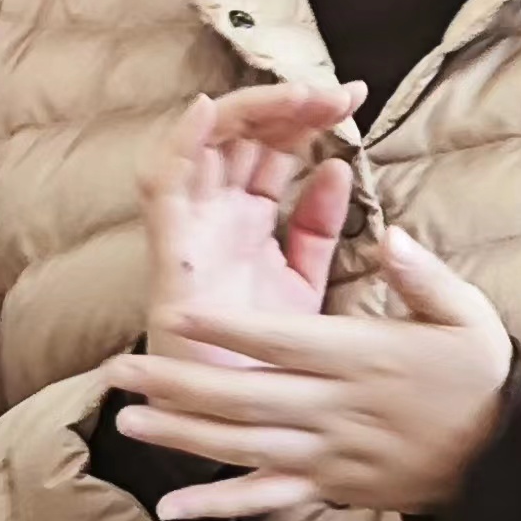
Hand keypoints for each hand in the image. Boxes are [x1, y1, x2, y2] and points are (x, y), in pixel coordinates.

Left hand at [99, 228, 513, 520]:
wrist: (501, 458)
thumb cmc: (478, 377)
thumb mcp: (467, 315)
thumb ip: (424, 277)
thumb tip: (392, 235)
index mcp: (363, 358)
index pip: (283, 341)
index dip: (229, 329)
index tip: (179, 313)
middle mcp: (337, 408)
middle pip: (246, 396)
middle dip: (179, 382)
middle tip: (120, 371)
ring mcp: (329, 454)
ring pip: (245, 445)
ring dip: (184, 435)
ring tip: (130, 421)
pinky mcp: (330, 487)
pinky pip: (267, 498)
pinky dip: (219, 505)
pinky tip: (172, 506)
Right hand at [138, 81, 363, 369]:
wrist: (238, 427)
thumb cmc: (266, 363)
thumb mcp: (306, 286)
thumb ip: (319, 229)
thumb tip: (339, 171)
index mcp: (250, 223)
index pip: (275, 149)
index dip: (309, 116)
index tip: (357, 98)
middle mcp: (217, 218)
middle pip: (244, 137)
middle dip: (288, 104)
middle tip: (341, 92)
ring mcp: (191, 231)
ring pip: (207, 145)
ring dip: (248, 110)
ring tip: (298, 94)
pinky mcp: (170, 253)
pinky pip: (163, 186)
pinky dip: (180, 143)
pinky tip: (209, 110)